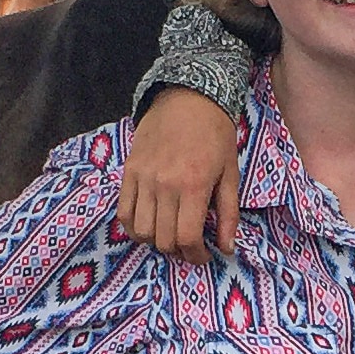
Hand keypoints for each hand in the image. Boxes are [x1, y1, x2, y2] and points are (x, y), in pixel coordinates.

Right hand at [118, 88, 242, 256]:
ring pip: (141, 230)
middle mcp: (165, 184)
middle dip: (178, 251)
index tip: (203, 256)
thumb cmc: (216, 135)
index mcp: (194, 185)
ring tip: (169, 236)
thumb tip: (227, 248)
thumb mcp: (231, 173)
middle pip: (163, 239)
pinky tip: (149, 225)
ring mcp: (143, 178)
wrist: (189, 97)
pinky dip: (134, 227)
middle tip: (189, 247)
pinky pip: (123, 212)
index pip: (187, 237)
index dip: (195, 256)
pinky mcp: (129, 171)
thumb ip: (229, 214)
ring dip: (156, 241)